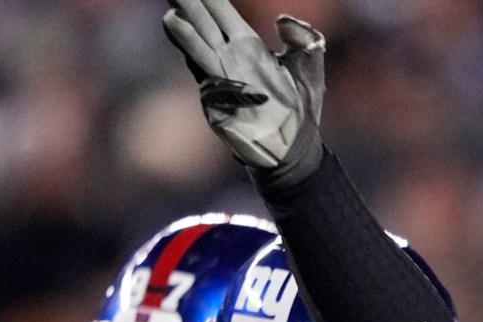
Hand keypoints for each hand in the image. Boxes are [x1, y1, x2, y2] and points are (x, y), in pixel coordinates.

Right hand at [162, 0, 327, 184]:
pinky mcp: (217, 110)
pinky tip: (220, 76)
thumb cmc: (302, 107)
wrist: (298, 147)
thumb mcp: (310, 66)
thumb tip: (282, 19)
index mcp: (246, 45)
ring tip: (173, 18)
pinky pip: (212, 92)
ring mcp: (219, 84)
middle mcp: (227, 60)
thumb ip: (304, 38)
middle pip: (202, 26)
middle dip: (189, 7)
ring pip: (197, 54)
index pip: (220, 14)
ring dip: (186, 37)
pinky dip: (218, 83)